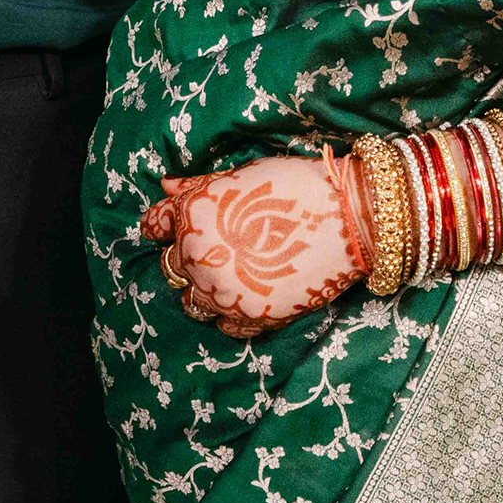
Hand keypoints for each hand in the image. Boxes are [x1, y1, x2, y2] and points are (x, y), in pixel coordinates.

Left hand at [137, 153, 364, 337]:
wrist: (349, 219)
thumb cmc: (296, 185)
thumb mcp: (241, 176)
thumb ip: (199, 186)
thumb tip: (166, 187)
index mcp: (193, 215)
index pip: (153, 225)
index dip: (165, 225)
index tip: (177, 225)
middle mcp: (199, 256)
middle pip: (171, 267)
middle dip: (187, 258)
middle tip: (219, 248)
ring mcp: (224, 292)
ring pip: (193, 304)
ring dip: (205, 291)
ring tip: (233, 276)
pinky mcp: (252, 317)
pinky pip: (225, 326)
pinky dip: (232, 314)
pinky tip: (251, 294)